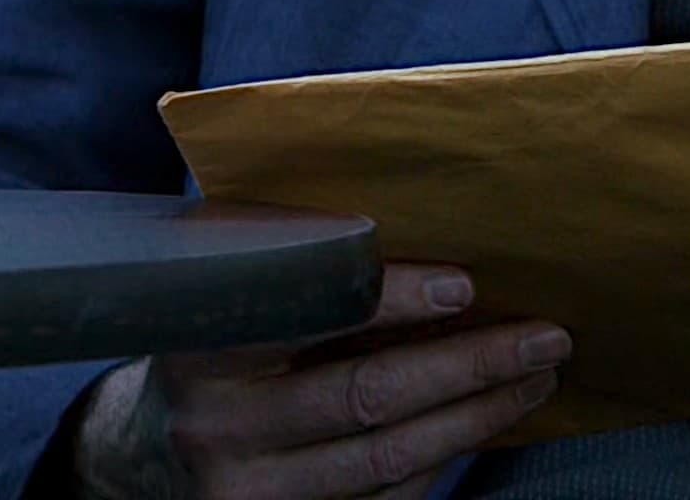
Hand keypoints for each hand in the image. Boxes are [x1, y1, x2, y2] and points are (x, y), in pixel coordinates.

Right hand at [70, 262, 568, 499]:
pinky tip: (485, 421)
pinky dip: (442, 459)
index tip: (466, 286)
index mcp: (202, 346)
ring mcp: (253, 489)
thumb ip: (286, 257)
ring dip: (476, 416)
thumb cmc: (209, 346)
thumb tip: (407, 217)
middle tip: (545, 337)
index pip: (311, 316)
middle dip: (467, 366)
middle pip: (366, 396)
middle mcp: (221, 426)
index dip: (392, 301)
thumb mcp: (221, 294)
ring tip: (537, 377)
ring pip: (387, 457)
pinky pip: (385, 498)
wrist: (144, 456)